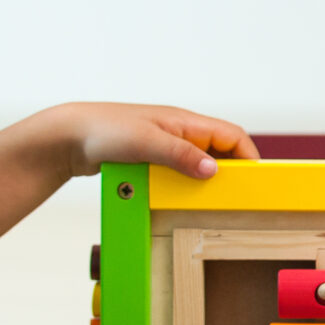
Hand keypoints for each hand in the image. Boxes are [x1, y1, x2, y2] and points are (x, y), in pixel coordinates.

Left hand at [34, 102, 258, 180]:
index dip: (248, 156)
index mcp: (185, 122)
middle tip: (233, 198)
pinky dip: (181, 186)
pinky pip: (176, 173)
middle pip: (219, 151)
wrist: (68, 137)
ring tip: (206, 203)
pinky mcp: (150, 159)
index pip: (232, 135)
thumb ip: (181, 155)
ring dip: (202, 181)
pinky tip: (177, 201)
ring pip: (197, 164)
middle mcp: (179, 132)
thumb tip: (214, 171)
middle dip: (229, 173)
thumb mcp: (148, 142)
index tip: (255, 181)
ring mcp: (165, 146)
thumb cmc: (105, 130)